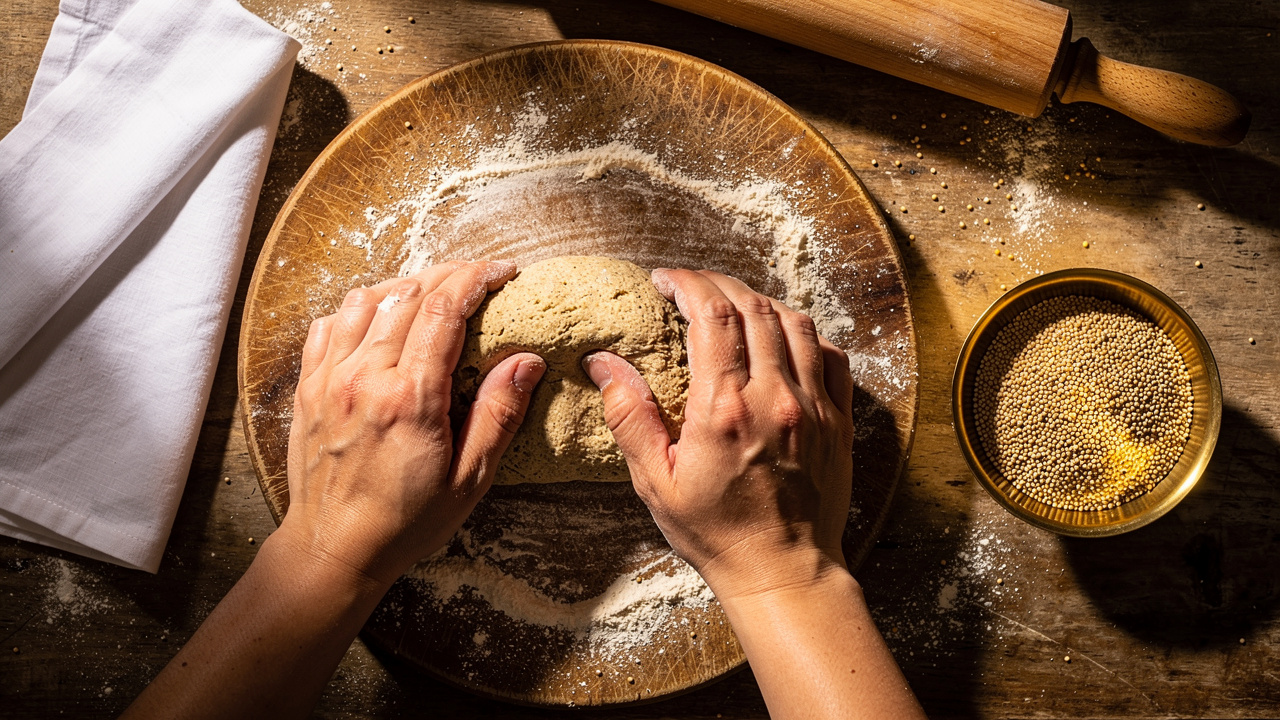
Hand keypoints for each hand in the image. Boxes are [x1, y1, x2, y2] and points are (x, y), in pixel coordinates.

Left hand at [281, 260, 545, 586]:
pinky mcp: (308, 387)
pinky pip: (329, 323)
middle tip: (477, 277)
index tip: (500, 273)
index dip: (476, 279)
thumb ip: (498, 415)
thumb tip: (526, 360)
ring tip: (433, 293)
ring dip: (405, 286)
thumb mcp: (470, 480)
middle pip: (409, 294)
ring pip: (366, 299)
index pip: (445, 310)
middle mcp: (364, 379)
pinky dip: (359, 309)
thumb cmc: (406, 522)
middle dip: (450, 275)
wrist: (334, 549)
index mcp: (410, 400)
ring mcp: (329, 379)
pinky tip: (381, 319)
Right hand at [582, 268, 854, 600]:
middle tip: (692, 286)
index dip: (688, 282)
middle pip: (753, 306)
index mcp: (725, 407)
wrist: (784, 572)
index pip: (713, 313)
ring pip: (795, 321)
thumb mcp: (655, 482)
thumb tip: (604, 364)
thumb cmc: (716, 533)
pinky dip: (805, 332)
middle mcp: (775, 397)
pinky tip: (782, 337)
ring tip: (732, 305)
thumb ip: (630, 417)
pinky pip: (831, 354)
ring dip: (761, 301)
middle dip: (718, 283)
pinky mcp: (837, 420)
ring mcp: (813, 406)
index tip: (667, 280)